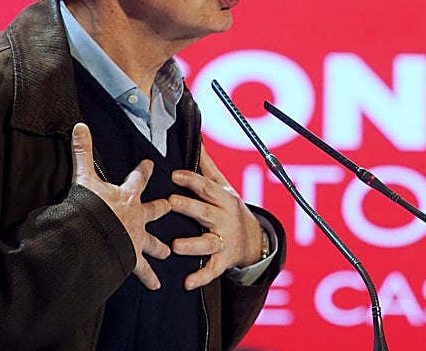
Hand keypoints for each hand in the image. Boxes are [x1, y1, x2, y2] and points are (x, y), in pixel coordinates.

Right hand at [70, 122, 171, 289]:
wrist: (95, 235)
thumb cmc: (91, 206)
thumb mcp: (85, 176)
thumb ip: (82, 151)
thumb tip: (79, 125)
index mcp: (128, 196)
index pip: (139, 179)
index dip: (144, 171)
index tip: (151, 164)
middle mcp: (137, 216)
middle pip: (154, 210)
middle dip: (163, 208)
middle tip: (171, 206)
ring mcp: (136, 237)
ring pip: (152, 242)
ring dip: (160, 247)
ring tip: (168, 252)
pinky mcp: (132, 257)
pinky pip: (142, 270)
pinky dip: (149, 278)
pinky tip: (157, 286)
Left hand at [168, 145, 265, 289]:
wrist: (255, 239)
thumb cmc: (231, 209)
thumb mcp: (224, 187)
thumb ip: (208, 168)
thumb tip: (197, 142)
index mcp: (223, 199)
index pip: (206, 187)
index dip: (191, 180)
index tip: (174, 175)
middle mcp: (224, 219)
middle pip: (206, 212)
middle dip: (189, 207)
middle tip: (170, 202)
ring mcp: (224, 240)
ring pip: (208, 242)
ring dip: (192, 244)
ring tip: (176, 246)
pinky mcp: (222, 260)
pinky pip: (212, 269)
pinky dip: (200, 277)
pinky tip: (187, 283)